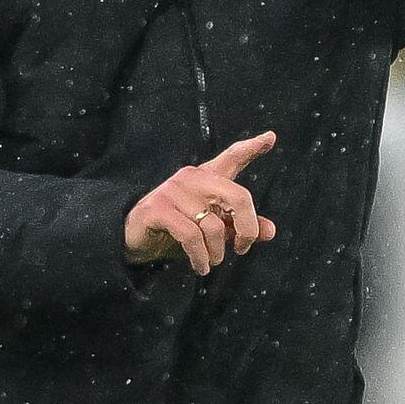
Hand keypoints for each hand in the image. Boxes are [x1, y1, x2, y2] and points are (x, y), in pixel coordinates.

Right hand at [124, 129, 278, 274]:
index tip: (271, 138)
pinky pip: (190, 236)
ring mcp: (174, 192)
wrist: (133, 238)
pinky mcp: (157, 210)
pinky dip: (200, 257)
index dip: (252, 148)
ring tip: (213, 262)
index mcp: (208, 177)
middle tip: (242, 248)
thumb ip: (241, 227)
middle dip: (248, 228)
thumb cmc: (177, 229)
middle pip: (238, 197)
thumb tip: (270, 232)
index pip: (232, 157)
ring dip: (217, 252)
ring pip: (213, 226)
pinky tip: (201, 266)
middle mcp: (193, 178)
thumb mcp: (214, 228)